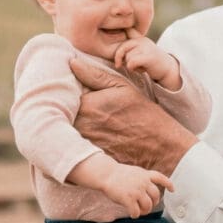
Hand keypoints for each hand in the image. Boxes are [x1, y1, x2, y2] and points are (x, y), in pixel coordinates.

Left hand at [70, 57, 197, 174]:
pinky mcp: (89, 159)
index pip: (63, 97)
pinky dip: (76, 143)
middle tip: (72, 107)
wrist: (160, 148)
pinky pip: (75, 148)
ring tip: (87, 123)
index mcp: (87, 105)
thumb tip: (72, 63)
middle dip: (64, 111)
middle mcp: (81, 127)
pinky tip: (91, 138)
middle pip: (62, 116)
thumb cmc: (143, 114)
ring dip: (69, 127)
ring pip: (67, 132)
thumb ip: (94, 75)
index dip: (64, 94)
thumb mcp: (122, 88)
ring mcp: (84, 145)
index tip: (67, 92)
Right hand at [101, 162, 173, 217]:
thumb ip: (143, 178)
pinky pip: (136, 211)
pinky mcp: (128, 199)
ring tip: (141, 212)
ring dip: (145, 211)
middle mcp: (143, 182)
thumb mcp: (134, 171)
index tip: (172, 190)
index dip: (168, 184)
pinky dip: (135, 215)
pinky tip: (132, 214)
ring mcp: (136, 191)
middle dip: (153, 203)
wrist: (106, 174)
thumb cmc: (117, 174)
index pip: (161, 178)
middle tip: (148, 207)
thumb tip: (149, 189)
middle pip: (156, 196)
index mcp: (145, 174)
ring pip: (148, 206)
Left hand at [114, 29, 178, 86]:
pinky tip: (142, 69)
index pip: (128, 30)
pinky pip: (131, 62)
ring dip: (131, 66)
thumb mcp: (140, 51)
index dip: (122, 27)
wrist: (168, 69)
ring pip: (127, 58)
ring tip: (140, 66)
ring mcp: (146, 47)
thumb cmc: (151, 62)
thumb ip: (130, 48)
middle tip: (121, 65)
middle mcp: (142, 40)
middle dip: (119, 58)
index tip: (117, 17)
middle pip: (122, 48)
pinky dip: (133, 69)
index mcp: (139, 38)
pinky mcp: (149, 56)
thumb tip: (117, 49)